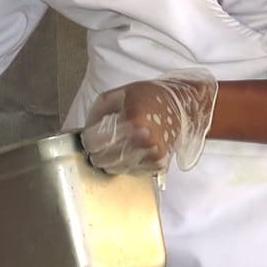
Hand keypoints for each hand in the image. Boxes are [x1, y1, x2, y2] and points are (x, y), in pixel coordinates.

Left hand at [79, 70, 219, 175]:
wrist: (180, 107)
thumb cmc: (147, 99)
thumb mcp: (117, 95)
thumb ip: (97, 113)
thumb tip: (87, 133)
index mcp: (132, 120)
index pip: (94, 143)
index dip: (88, 140)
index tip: (90, 137)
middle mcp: (143, 140)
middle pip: (103, 159)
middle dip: (97, 152)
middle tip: (101, 143)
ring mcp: (152, 155)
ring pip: (115, 169)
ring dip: (110, 160)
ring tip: (116, 145)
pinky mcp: (158, 165)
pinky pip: (130, 172)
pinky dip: (125, 164)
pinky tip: (130, 150)